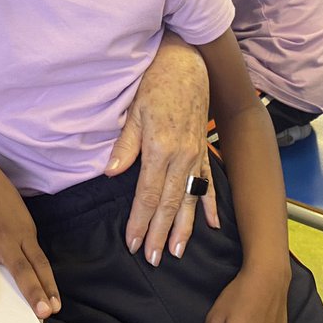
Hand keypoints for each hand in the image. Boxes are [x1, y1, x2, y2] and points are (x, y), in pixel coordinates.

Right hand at [0, 157, 59, 318]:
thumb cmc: (6, 208)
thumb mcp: (24, 226)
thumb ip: (26, 252)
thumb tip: (34, 279)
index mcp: (24, 238)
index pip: (40, 265)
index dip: (48, 286)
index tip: (54, 307)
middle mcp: (6, 240)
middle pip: (21, 268)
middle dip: (32, 290)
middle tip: (40, 311)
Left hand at [106, 34, 218, 264]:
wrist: (186, 62)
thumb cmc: (155, 83)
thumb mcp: (133, 111)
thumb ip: (124, 145)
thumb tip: (110, 173)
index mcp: (161, 149)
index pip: (148, 195)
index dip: (139, 221)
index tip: (132, 243)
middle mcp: (182, 157)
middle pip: (170, 204)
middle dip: (160, 234)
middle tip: (152, 259)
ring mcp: (196, 155)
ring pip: (191, 199)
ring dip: (185, 228)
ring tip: (177, 251)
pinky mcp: (202, 149)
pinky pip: (208, 183)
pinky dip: (210, 204)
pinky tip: (212, 224)